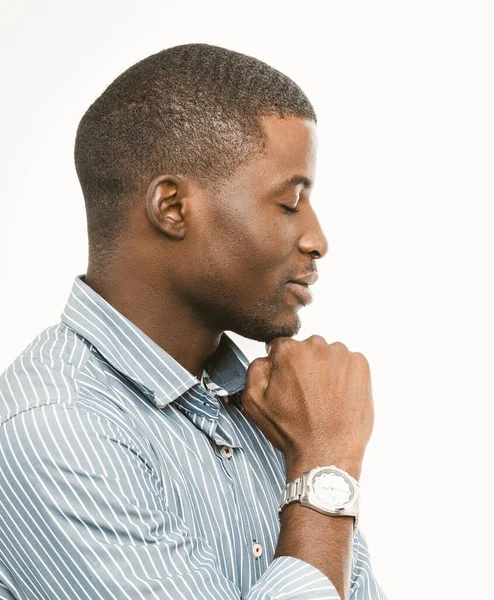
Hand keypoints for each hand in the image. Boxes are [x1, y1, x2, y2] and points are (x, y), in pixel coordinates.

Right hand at [240, 336, 373, 480]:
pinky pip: (349, 363)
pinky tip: (338, 397)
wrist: (327, 453)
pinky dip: (345, 375)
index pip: (281, 346)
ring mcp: (341, 355)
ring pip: (329, 355)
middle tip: (305, 394)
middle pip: (306, 348)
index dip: (282, 366)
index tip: (287, 382)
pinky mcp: (360, 366)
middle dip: (304, 366)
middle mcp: (316, 346)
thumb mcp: (254, 402)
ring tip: (324, 398)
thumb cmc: (293, 431)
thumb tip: (267, 357)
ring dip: (325, 370)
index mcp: (289, 351)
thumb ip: (255, 368)